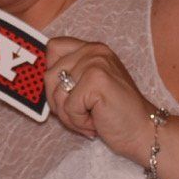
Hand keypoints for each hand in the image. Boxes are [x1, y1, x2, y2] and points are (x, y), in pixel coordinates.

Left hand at [45, 35, 157, 163]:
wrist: (143, 131)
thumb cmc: (113, 114)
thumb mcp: (87, 86)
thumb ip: (67, 75)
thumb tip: (35, 76)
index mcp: (91, 48)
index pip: (52, 47)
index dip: (51, 74)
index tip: (65, 93)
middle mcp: (94, 50)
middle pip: (49, 75)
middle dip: (59, 104)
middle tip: (82, 113)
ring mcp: (96, 63)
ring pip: (56, 94)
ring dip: (70, 116)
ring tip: (90, 118)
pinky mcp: (97, 80)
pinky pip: (68, 106)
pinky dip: (78, 122)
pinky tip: (96, 123)